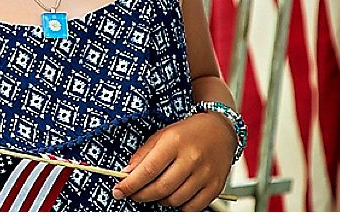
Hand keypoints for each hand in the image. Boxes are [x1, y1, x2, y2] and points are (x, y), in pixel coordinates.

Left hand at [114, 111, 236, 207]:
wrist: (220, 130)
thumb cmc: (189, 132)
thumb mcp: (163, 134)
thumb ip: (144, 154)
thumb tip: (127, 173)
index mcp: (174, 141)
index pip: (148, 170)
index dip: (130, 184)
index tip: (119, 191)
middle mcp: (191, 158)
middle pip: (160, 188)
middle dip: (141, 195)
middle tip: (133, 194)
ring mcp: (204, 174)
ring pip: (174, 200)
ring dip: (160, 200)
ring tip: (157, 191)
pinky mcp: (214, 186)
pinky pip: (191, 208)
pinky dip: (179, 206)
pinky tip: (175, 195)